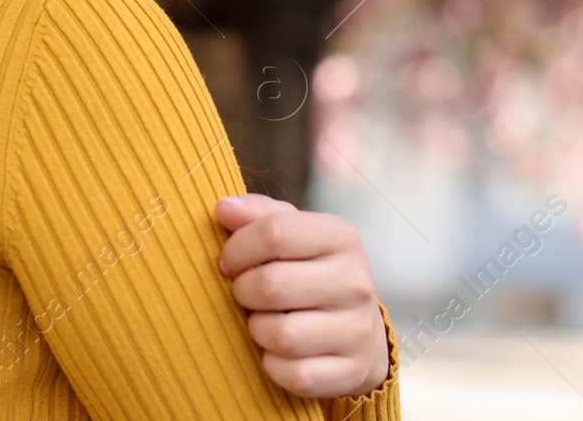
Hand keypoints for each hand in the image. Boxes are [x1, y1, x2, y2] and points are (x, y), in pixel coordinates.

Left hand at [214, 193, 389, 399]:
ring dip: (257, 330)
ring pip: (281, 334)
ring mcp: (358, 329)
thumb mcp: (292, 233)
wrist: (359, 330)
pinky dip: (273, 365)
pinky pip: (293, 374)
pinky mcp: (351, 371)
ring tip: (262, 321)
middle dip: (242, 291)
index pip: (274, 231)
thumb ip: (257, 215)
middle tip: (244, 294)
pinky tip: (277, 352)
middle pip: (271, 285)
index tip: (229, 261)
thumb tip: (223, 209)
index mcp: (340, 237)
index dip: (238, 248)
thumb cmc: (309, 272)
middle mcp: (356, 281)